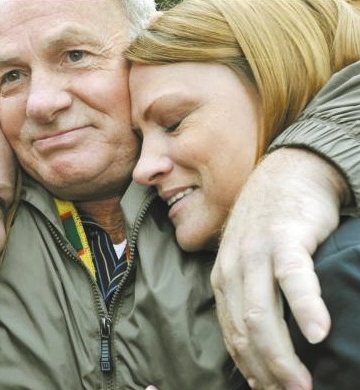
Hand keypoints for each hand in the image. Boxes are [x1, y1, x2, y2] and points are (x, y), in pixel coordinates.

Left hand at [212, 148, 347, 388]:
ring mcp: (255, 253)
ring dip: (283, 354)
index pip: (231, 334)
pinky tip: (318, 333)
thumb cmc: (272, 225)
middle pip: (245, 331)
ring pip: (263, 313)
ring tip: (302, 384)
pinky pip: (293, 278)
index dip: (249, 367)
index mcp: (223, 279)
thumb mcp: (250, 262)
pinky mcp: (284, 238)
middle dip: (267, 371)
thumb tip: (265, 341)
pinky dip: (305, 307)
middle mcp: (232, 269)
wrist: (285, 174)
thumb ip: (252, 296)